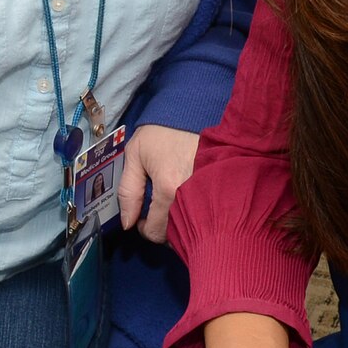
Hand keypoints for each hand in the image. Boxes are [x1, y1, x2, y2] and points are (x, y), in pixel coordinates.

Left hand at [117, 123, 198, 242]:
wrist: (193, 112)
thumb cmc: (162, 133)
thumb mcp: (135, 155)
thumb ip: (128, 191)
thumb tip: (128, 223)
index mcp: (168, 188)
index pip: (157, 231)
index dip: (145, 229)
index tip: (143, 219)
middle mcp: (191, 195)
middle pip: (177, 235)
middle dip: (163, 230)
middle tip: (157, 214)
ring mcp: (208, 193)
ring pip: (193, 229)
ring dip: (180, 226)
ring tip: (172, 210)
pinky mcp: (220, 187)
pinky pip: (207, 216)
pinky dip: (196, 217)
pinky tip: (189, 204)